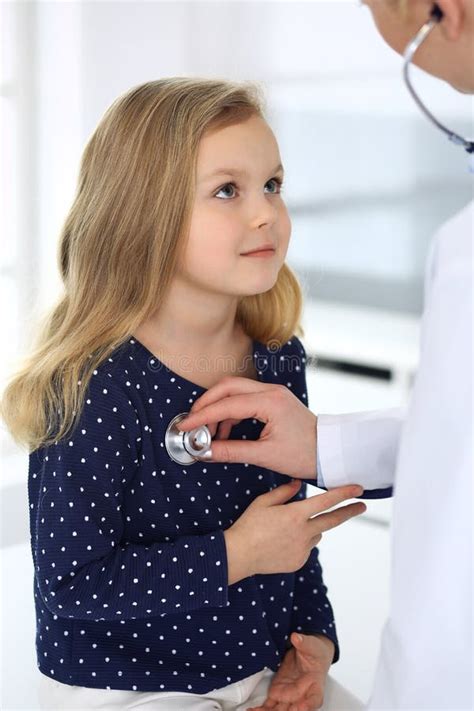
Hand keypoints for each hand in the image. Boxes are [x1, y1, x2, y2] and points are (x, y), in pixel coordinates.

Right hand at [177, 376, 317, 478]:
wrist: (329, 452)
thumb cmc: (305, 454)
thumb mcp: (265, 456)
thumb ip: (231, 452)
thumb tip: (205, 452)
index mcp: (270, 402)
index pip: (227, 404)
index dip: (203, 415)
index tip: (186, 426)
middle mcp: (271, 391)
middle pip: (227, 387)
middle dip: (206, 404)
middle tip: (192, 423)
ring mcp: (273, 393)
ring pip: (234, 391)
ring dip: (218, 408)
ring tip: (209, 434)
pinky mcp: (273, 400)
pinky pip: (244, 399)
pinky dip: (230, 412)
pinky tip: (225, 432)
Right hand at [223, 480, 365, 583]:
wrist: (239, 555)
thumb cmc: (248, 526)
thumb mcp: (263, 502)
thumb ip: (284, 492)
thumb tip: (298, 484)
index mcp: (295, 515)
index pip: (326, 501)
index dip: (343, 494)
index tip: (358, 489)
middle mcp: (303, 532)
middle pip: (332, 520)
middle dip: (349, 511)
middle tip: (361, 506)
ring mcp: (303, 549)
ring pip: (316, 534)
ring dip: (311, 528)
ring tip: (285, 530)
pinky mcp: (299, 561)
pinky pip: (307, 548)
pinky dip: (300, 543)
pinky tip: (281, 543)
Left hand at [248, 632, 333, 710]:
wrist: (307, 653)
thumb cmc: (314, 652)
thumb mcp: (312, 645)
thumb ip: (304, 643)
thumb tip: (296, 637)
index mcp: (314, 684)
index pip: (315, 698)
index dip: (308, 705)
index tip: (301, 707)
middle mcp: (301, 694)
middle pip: (294, 709)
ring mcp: (288, 695)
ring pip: (280, 710)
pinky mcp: (277, 692)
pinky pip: (269, 705)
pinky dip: (260, 709)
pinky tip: (251, 710)